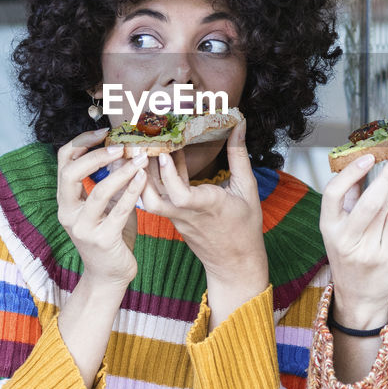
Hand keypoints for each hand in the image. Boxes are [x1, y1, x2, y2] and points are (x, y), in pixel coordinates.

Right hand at [56, 129, 147, 287]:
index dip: (81, 142)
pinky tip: (143, 178)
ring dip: (121, 172)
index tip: (104, 131)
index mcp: (66, 200)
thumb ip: (110, 182)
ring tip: (139, 159)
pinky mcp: (102, 240)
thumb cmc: (111, 236)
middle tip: (120, 146)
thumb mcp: (107, 205)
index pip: (63, 161)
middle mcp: (68, 213)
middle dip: (96, 155)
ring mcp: (83, 228)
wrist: (110, 275)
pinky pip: (118, 211)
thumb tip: (123, 150)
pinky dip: (132, 192)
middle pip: (71, 173)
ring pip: (98, 192)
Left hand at [142, 122, 268, 323]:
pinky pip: (157, 199)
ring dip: (143, 176)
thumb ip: (239, 156)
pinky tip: (160, 158)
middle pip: (152, 200)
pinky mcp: (173, 219)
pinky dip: (154, 179)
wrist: (234, 263)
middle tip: (139, 144)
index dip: (170, 175)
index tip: (164, 154)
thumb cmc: (244, 227)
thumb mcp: (248, 189)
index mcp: (207, 206)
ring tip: (144, 148)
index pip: (181, 196)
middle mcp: (186, 214)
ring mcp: (176, 218)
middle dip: (141, 174)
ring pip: (149, 200)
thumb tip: (238, 125)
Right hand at [320, 152, 387, 329]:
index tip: (367, 157)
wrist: (360, 298)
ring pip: (387, 209)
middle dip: (386, 175)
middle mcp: (347, 240)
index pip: (333, 194)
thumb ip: (348, 202)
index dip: (350, 173)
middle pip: (369, 202)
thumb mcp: (338, 231)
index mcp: (329, 229)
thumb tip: (360, 167)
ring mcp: (369, 250)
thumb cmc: (348, 259)